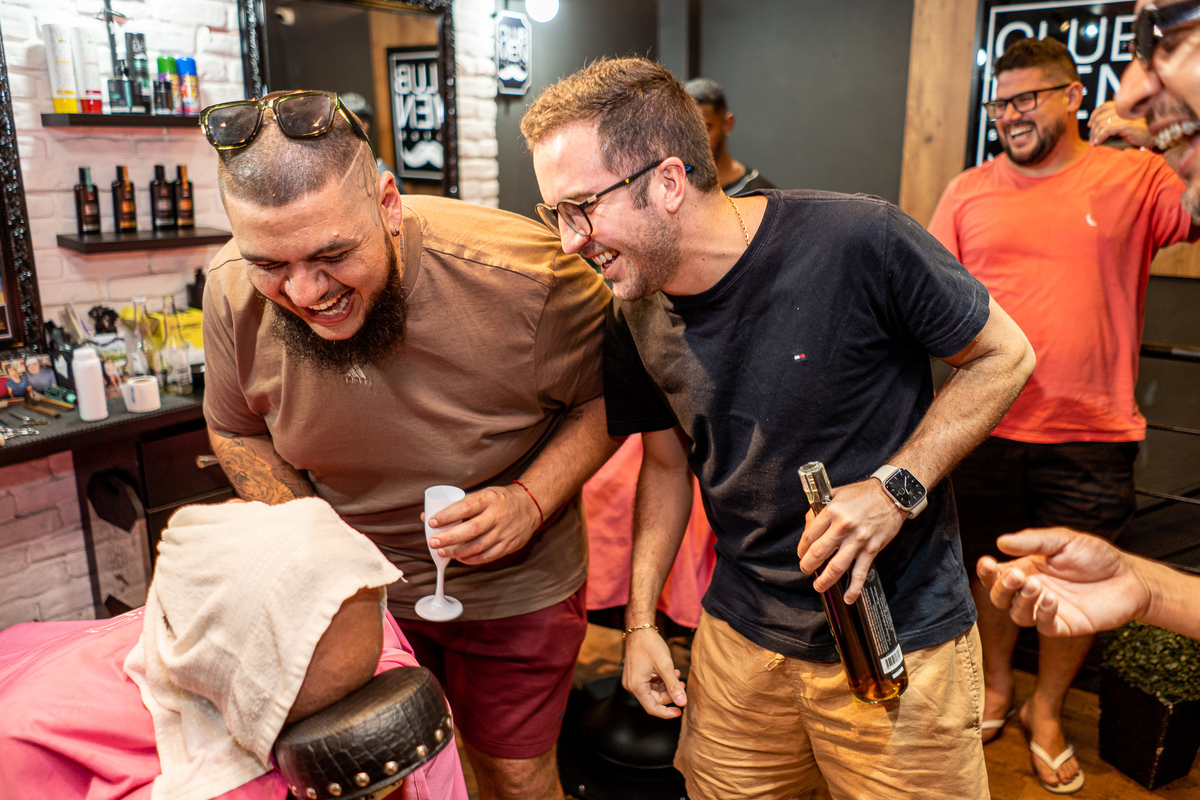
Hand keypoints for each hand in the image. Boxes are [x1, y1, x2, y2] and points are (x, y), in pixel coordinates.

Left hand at [425, 484, 540, 564]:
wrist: (531, 505)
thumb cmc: (501, 500)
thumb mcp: (484, 494)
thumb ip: (460, 504)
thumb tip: (428, 515)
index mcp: (489, 499)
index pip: (465, 507)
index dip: (447, 516)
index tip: (432, 522)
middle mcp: (498, 515)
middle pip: (470, 530)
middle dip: (449, 538)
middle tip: (434, 542)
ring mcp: (504, 532)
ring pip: (478, 546)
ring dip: (458, 552)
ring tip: (443, 552)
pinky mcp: (509, 545)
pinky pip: (488, 556)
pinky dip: (472, 559)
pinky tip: (461, 558)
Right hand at [622, 627, 686, 718]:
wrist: (639, 630)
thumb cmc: (650, 645)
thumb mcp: (665, 666)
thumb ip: (673, 686)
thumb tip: (682, 702)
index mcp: (637, 686)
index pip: (652, 708)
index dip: (667, 712)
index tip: (680, 711)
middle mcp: (632, 685)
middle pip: (653, 699)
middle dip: (669, 694)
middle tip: (682, 684)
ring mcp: (633, 680)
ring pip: (653, 691)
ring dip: (666, 686)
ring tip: (677, 675)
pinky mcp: (636, 675)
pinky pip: (650, 684)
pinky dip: (661, 680)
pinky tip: (670, 672)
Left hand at [796, 478, 905, 601]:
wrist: (891, 495)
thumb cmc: (863, 494)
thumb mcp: (835, 494)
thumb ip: (819, 510)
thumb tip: (807, 526)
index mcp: (831, 512)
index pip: (809, 536)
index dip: (802, 549)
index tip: (801, 554)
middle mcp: (842, 527)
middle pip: (818, 553)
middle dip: (808, 566)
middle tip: (806, 570)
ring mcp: (858, 540)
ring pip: (836, 567)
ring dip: (824, 580)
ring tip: (818, 586)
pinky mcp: (871, 549)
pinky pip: (860, 572)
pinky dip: (854, 588)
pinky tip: (848, 597)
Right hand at [975, 527, 1151, 636]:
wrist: (1129, 577)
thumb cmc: (1096, 556)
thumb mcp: (1063, 540)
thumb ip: (1032, 541)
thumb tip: (1000, 542)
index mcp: (1027, 569)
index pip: (996, 575)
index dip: (986, 572)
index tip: (987, 563)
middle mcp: (1032, 591)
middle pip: (1000, 598)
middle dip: (1001, 588)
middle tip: (1016, 576)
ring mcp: (1047, 610)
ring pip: (1018, 615)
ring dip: (1021, 601)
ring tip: (1036, 586)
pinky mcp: (1065, 626)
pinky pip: (1045, 627)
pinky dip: (1043, 614)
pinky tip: (1051, 600)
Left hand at [1088, 101, 1153, 146]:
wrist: (1156, 135)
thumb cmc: (1143, 130)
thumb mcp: (1127, 122)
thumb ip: (1116, 120)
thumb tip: (1098, 126)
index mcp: (1123, 106)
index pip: (1103, 107)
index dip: (1094, 115)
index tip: (1090, 125)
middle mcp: (1123, 109)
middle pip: (1099, 117)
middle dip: (1093, 129)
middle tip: (1091, 138)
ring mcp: (1125, 116)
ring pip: (1101, 124)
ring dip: (1094, 135)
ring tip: (1093, 142)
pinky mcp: (1126, 124)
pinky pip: (1106, 130)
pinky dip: (1099, 137)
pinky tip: (1097, 143)